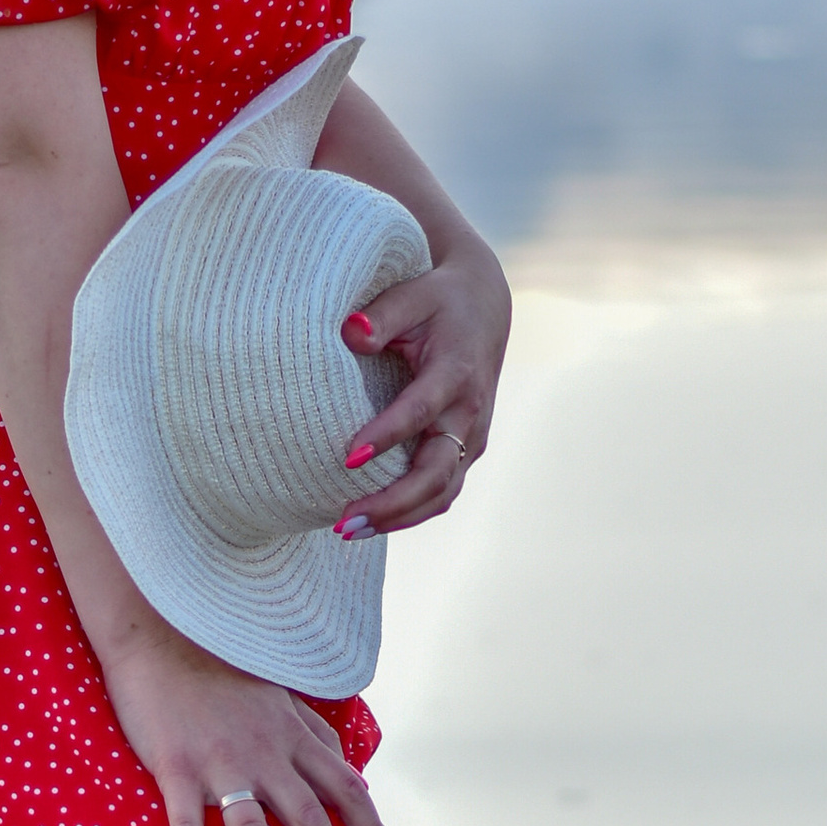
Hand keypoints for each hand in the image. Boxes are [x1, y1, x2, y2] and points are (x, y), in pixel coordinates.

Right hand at [101, 614, 407, 825]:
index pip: (348, 792)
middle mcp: (266, 752)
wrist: (159, 635)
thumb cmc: (219, 670)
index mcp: (293, 736)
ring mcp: (221, 761)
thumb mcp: (279, 696)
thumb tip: (357, 777)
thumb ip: (317, 736)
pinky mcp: (176, 767)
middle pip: (311, 820)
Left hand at [335, 234, 512, 534]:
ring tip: (346, 531)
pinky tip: (370, 522)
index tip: (347, 458)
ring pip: (442, 493)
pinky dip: (409, 512)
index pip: (421, 412)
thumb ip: (381, 315)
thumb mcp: (412, 294)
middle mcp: (470, 413)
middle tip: (343, 521)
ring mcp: (472, 437)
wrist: (483, 308)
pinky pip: (441, 491)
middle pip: (437, 472)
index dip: (386, 437)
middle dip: (392, 502)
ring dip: (398, 517)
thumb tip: (350, 333)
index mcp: (457, 373)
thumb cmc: (437, 300)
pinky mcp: (465, 450)